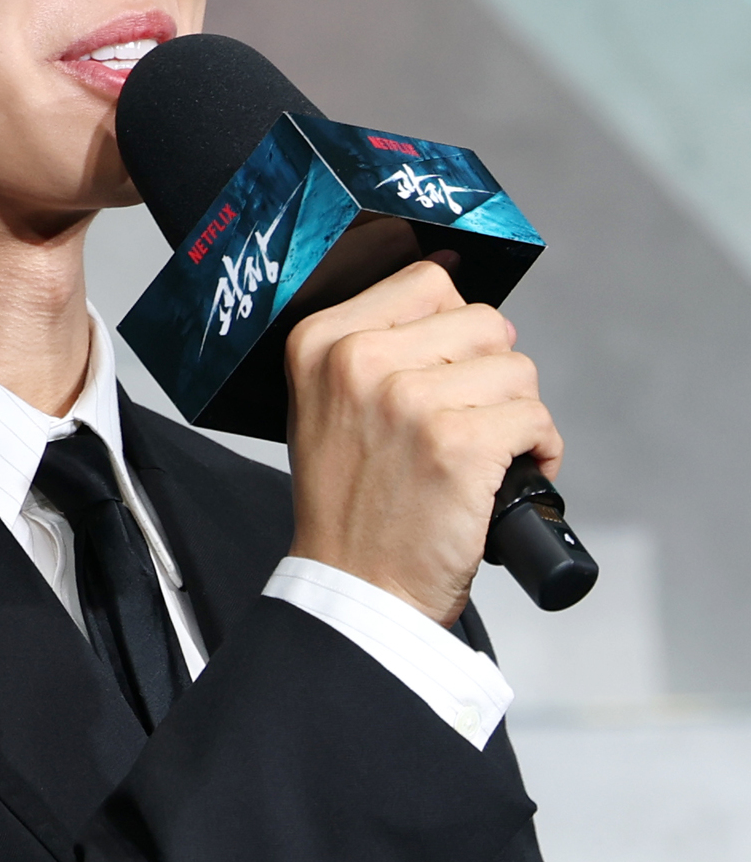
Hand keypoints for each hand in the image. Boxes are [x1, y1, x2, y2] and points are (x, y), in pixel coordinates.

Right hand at [284, 259, 562, 625]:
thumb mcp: (327, 401)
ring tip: (481, 455)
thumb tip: (447, 274)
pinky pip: (536, 420)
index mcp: (321, 341)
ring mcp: (409, 400)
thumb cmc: (349, 501)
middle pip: (483, 322)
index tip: (446, 373)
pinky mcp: (458, 445)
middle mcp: (359, 361)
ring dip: (515, 416)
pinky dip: (539, 453)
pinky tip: (503, 478)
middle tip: (463, 423)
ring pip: (517, 370)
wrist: (354, 587)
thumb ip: (371, 340)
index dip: (455, 331)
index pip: (428, 282)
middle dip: (490, 375)